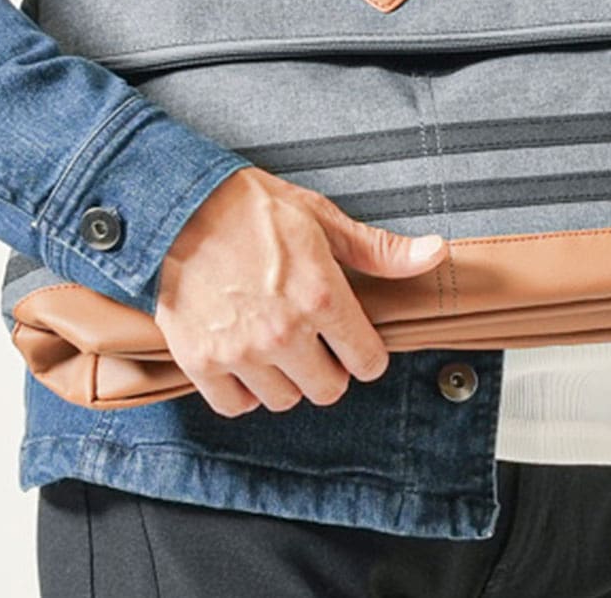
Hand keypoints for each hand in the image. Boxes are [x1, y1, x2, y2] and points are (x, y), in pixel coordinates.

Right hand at [150, 165, 448, 417]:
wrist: (175, 204)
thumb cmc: (249, 206)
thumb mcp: (320, 216)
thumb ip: (378, 249)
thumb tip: (435, 253)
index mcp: (320, 294)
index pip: (367, 361)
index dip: (364, 351)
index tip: (351, 338)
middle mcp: (284, 332)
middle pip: (328, 389)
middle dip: (327, 367)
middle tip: (310, 337)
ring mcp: (240, 351)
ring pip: (284, 400)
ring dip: (284, 377)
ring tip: (272, 339)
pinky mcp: (201, 362)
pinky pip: (237, 406)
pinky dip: (243, 389)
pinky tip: (243, 354)